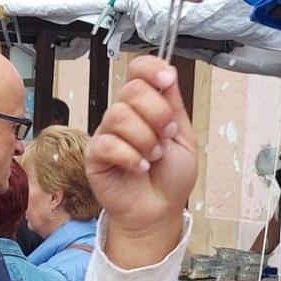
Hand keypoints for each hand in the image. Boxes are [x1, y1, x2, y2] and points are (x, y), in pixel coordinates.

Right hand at [87, 55, 196, 267]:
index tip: (167, 80)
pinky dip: (130, 157)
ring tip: (153, 157)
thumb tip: (168, 74)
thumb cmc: (170, 179)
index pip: (139, 70)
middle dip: (157, 114)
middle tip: (166, 136)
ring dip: (145, 139)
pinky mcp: (95, 155)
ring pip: (120, 115)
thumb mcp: (185, 138)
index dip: (152, 69)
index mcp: (147, 106)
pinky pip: (108, 144)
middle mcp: (125, 115)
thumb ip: (174, 106)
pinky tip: (139, 167)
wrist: (159, 211)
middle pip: (132, 90)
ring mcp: (108, 133)